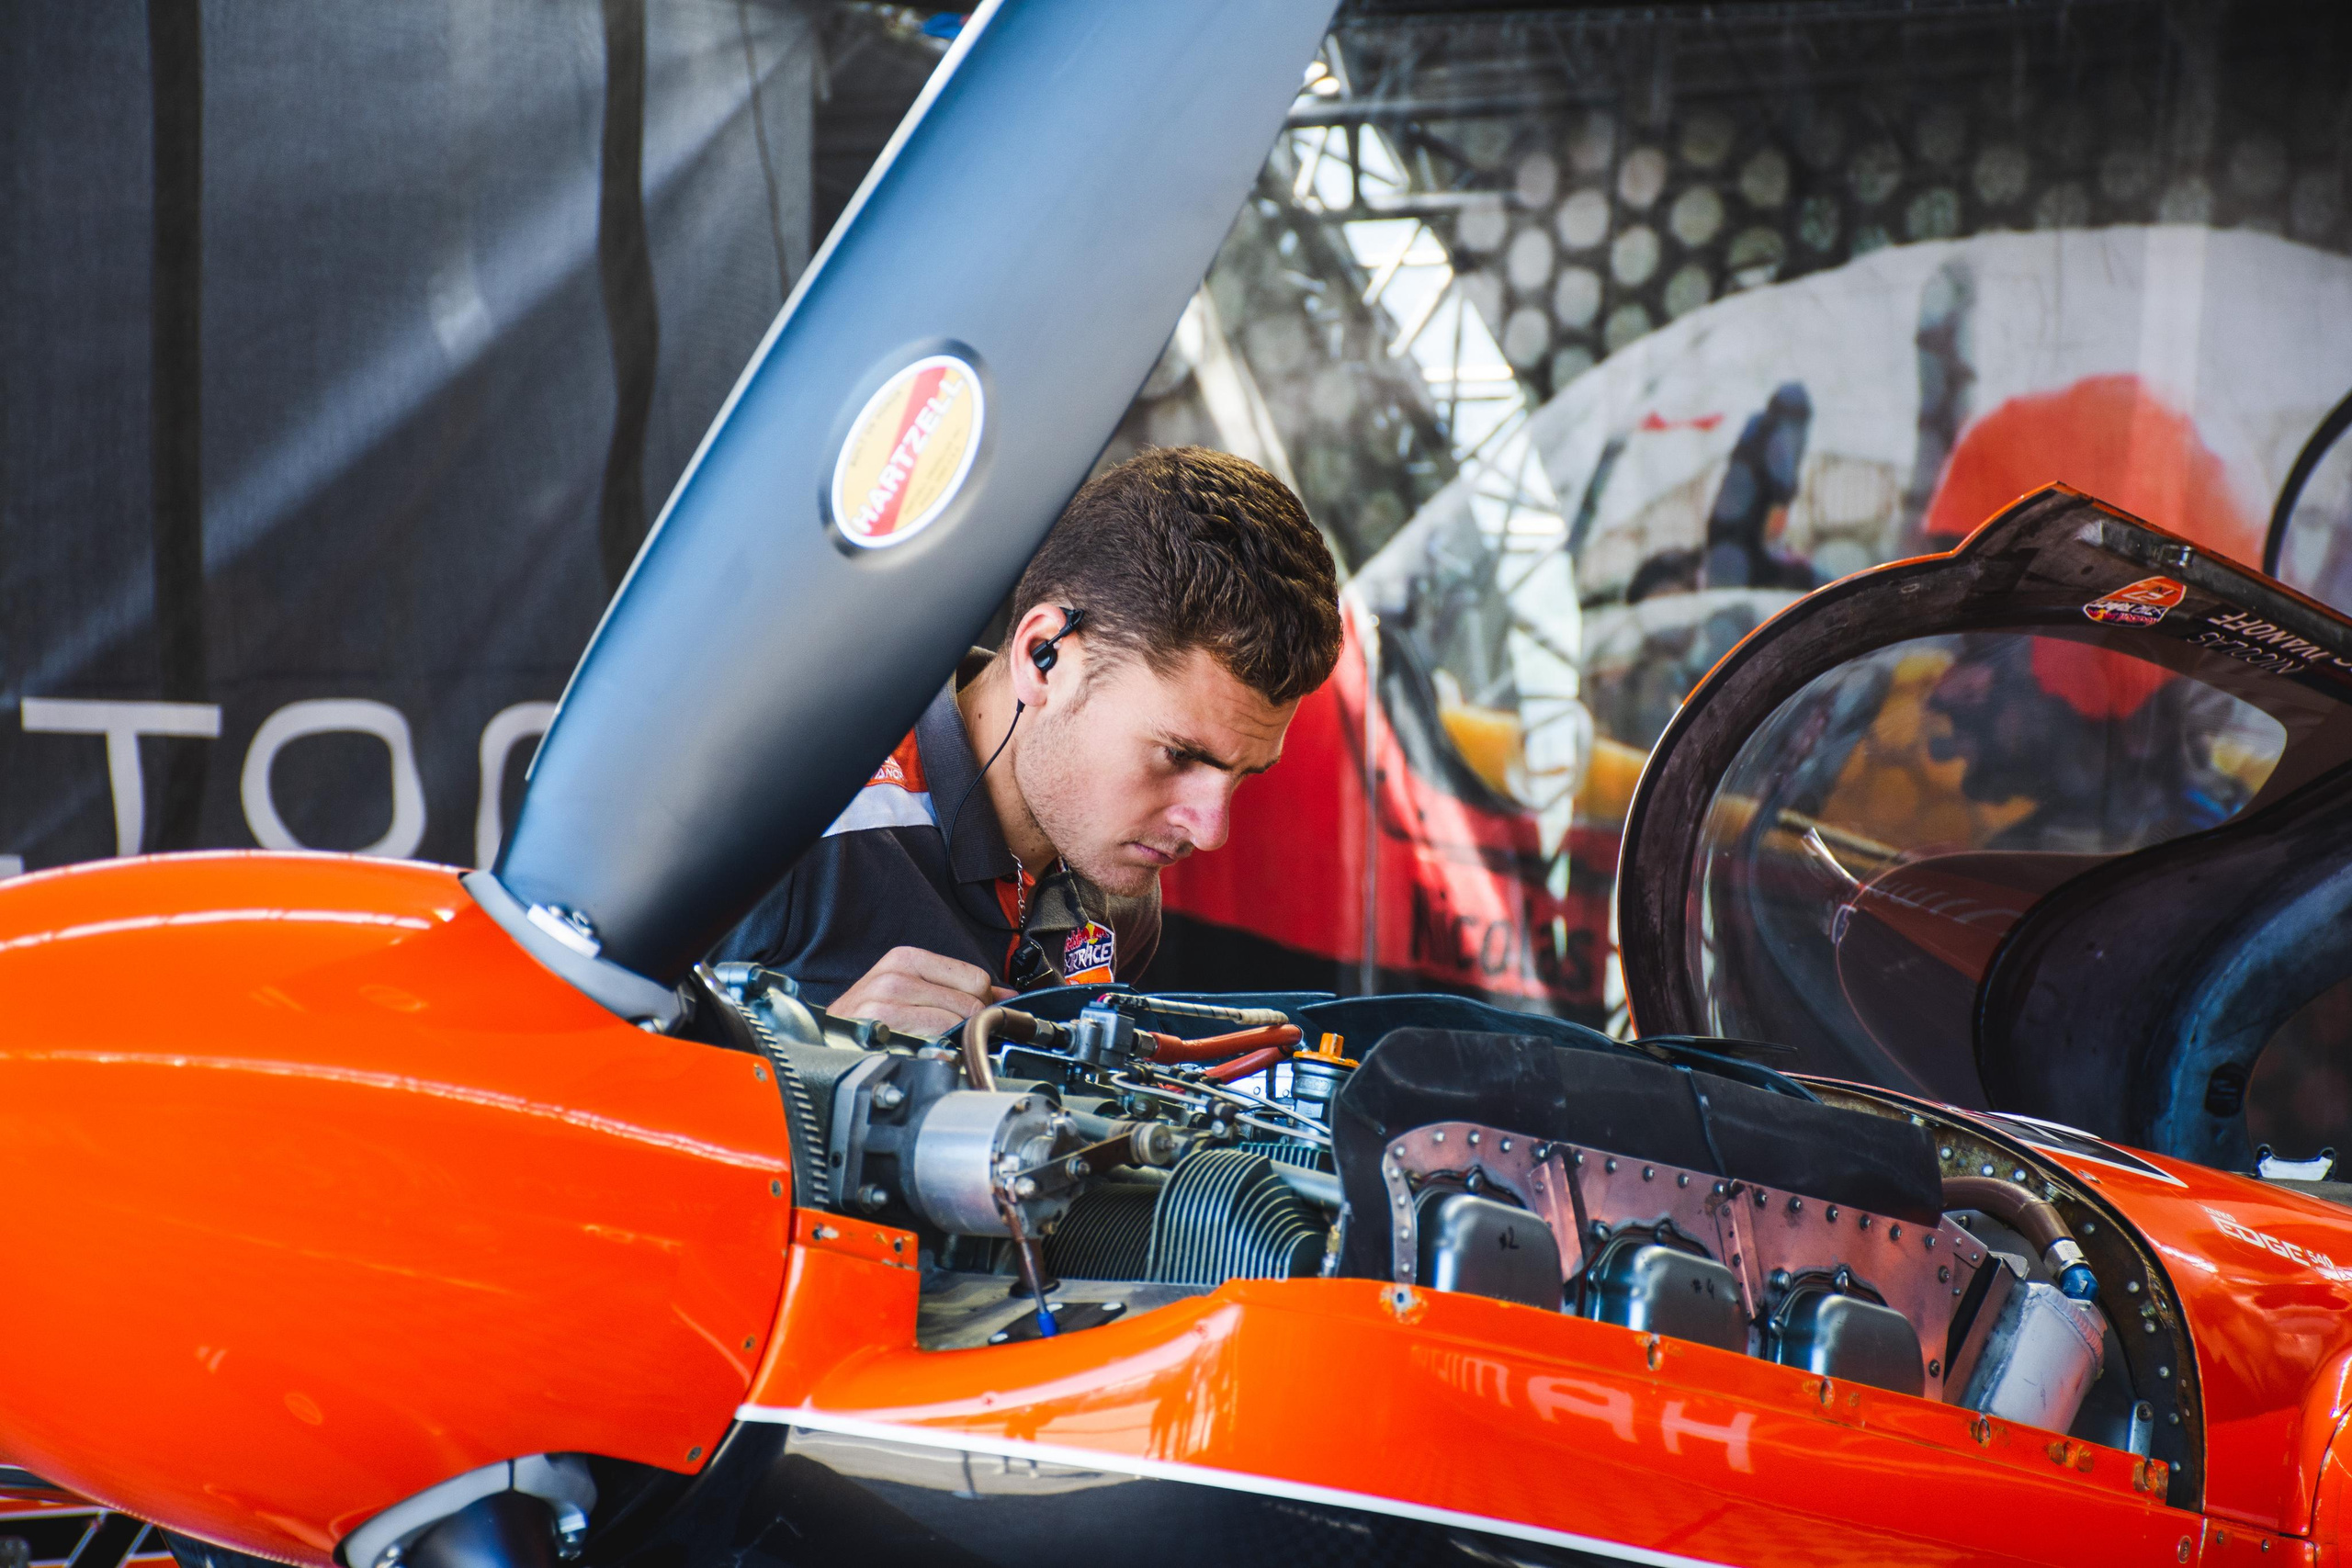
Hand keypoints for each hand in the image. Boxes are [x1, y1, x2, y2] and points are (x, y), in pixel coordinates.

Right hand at [830, 946, 1015, 1037]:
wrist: (830, 1036)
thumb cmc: (871, 1014)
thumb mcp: (910, 988)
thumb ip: (957, 987)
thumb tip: (1005, 995)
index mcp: (907, 958)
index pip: (975, 977)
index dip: (983, 1000)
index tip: (975, 1013)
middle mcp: (897, 975)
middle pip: (971, 1000)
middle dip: (972, 1020)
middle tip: (954, 1032)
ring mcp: (889, 1000)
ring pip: (959, 1020)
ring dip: (956, 1037)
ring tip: (936, 1040)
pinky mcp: (884, 1026)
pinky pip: (937, 1037)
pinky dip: (941, 1047)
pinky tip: (925, 1048)